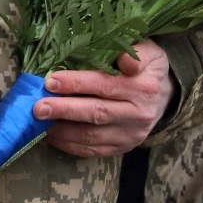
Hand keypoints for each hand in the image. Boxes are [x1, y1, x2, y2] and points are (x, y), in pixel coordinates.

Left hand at [33, 41, 175, 158]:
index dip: (77, 83)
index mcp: (143, 87)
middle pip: (96, 112)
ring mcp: (131, 134)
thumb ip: (136, 52)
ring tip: (39, 122)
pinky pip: (94, 150)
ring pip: (92, 135)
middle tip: (38, 107)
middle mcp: (138, 113)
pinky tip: (52, 136)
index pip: (106, 85)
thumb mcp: (149, 51)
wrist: (165, 97)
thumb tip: (122, 59)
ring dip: (63, 130)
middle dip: (64, 110)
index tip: (51, 80)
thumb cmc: (147, 68)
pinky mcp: (123, 147)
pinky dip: (70, 145)